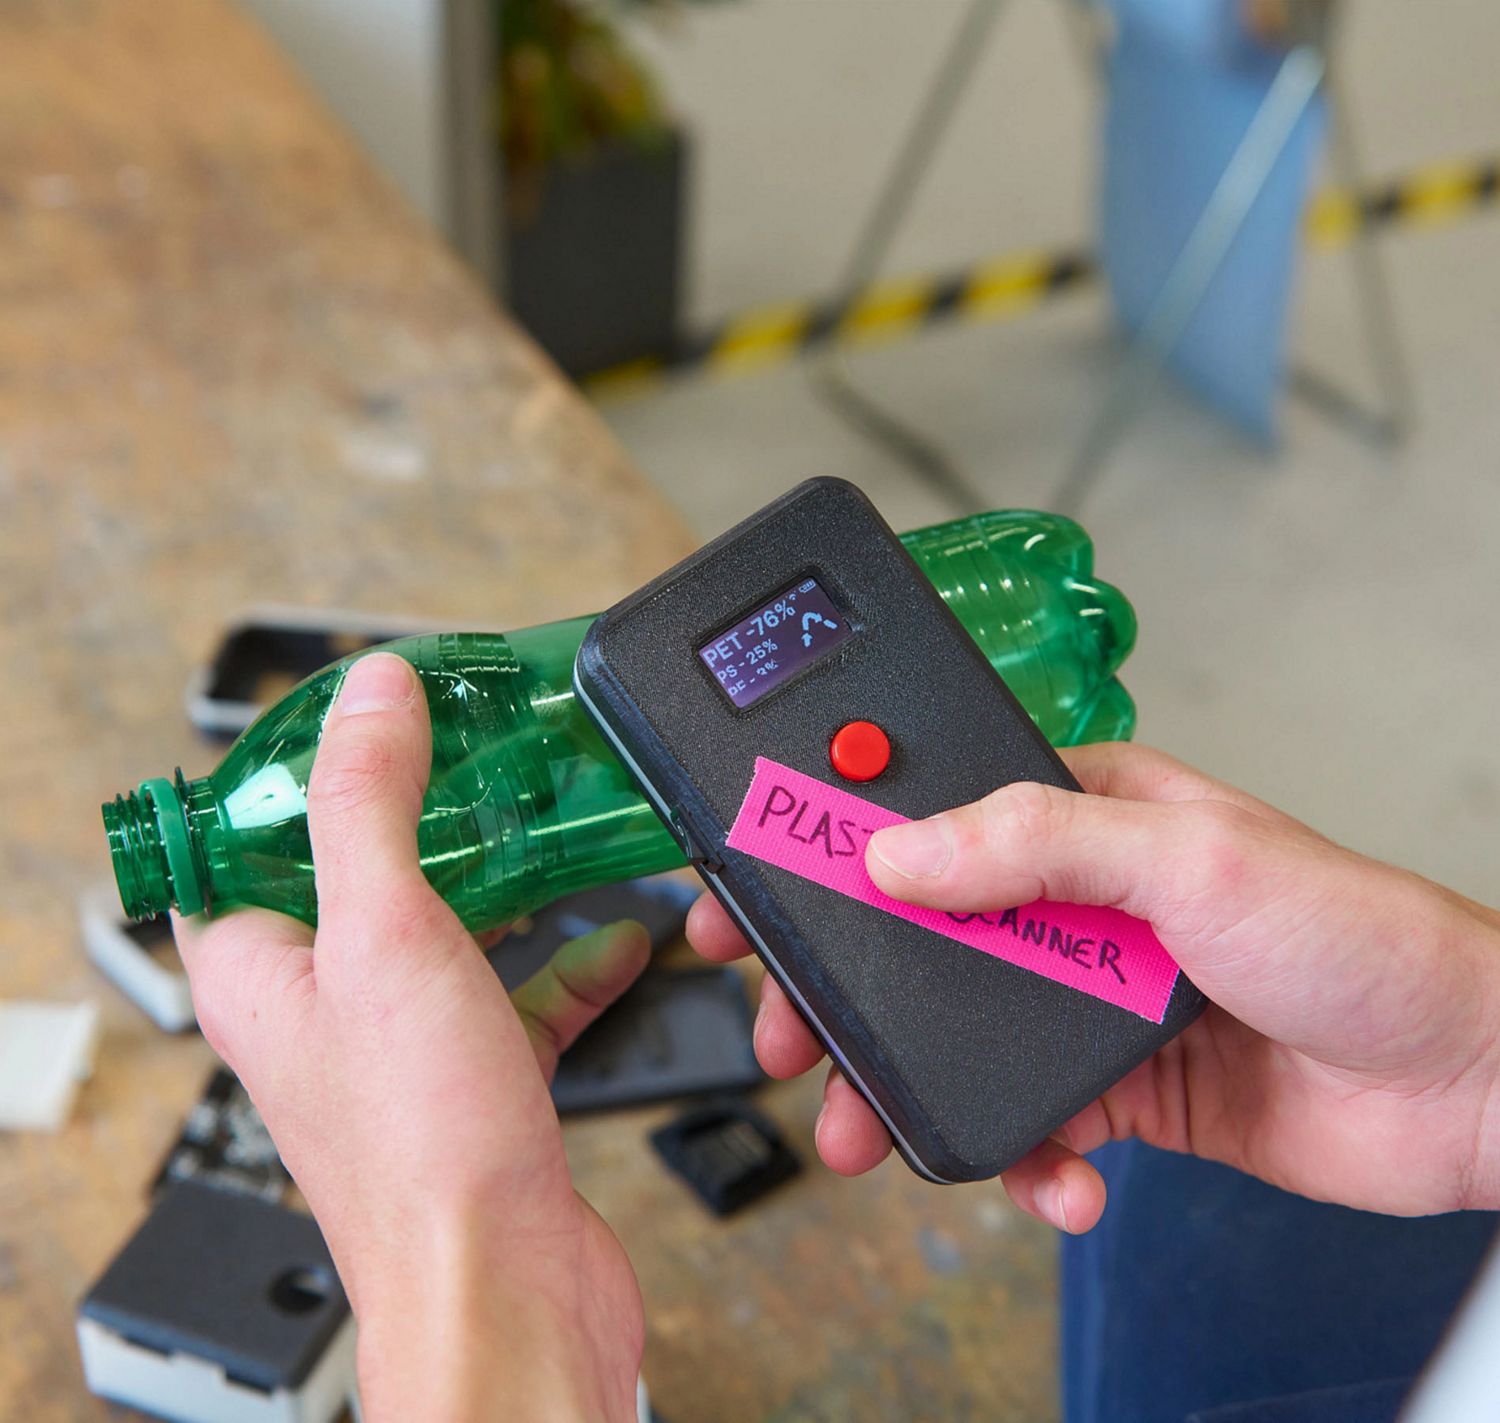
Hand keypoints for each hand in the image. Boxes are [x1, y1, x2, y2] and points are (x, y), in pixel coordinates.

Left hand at [176, 653, 648, 1422]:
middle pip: (362, 871)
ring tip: (555, 823)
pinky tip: (619, 936)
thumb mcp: (386, 935)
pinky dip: (568, 961)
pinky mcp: (478, 1080)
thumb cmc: (423, 1154)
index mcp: (262, 969)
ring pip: (448, 929)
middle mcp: (322, 1007)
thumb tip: (369, 694)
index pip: (244, 836)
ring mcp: (403, 1045)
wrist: (508, 1293)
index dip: (297, 764)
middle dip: (426, 808)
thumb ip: (368, 804)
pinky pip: (518, 994)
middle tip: (481, 748)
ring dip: (505, 880)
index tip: (366, 707)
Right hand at [688, 743, 1499, 1232]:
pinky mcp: (1118, 1083)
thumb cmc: (1360, 935)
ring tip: (866, 1138)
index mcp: (1082, 810)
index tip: (753, 886)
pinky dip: (1027, 1160)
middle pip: (917, 933)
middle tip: (786, 1038)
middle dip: (843, 992)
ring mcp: (1091, 992)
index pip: (925, 810)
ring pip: (957, 1036)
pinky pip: (1032, 1121)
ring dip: (908, 1090)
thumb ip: (1033, 843)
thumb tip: (895, 853)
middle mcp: (1075, 896)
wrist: (1473, 1083)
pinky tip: (1061, 1178)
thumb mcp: (1189, 858)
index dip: (829, 843)